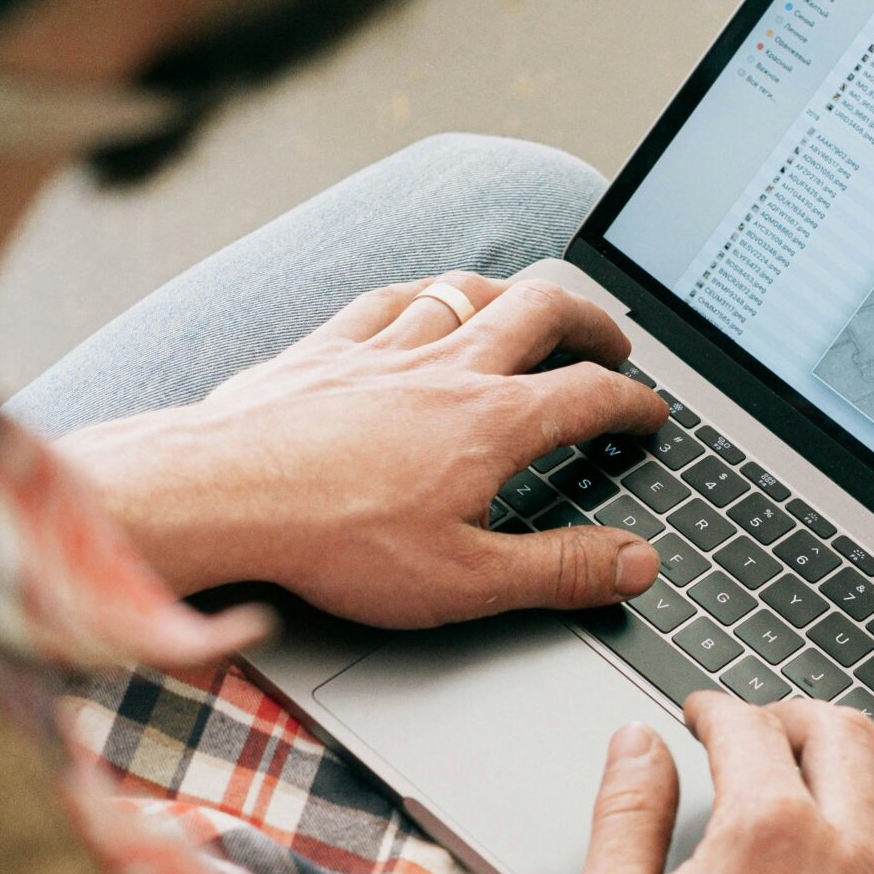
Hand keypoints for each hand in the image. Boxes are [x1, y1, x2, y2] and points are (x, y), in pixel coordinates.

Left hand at [55, 273, 669, 626]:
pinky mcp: (327, 346)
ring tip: (532, 311)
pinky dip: (426, 294)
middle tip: (612, 340)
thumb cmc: (334, 544)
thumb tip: (635, 564)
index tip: (651, 412)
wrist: (222, 497)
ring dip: (513, 295)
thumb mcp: (464, 581)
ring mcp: (384, 348)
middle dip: (590, 319)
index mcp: (492, 423)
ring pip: (468, 292)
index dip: (633, 402)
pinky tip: (426, 302)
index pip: (589, 395)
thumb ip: (558, 571)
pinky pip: (391, 298)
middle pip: (541, 310)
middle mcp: (446, 367)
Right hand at [567, 695, 873, 873]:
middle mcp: (851, 857)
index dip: (717, 709)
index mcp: (766, 833)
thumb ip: (624, 814)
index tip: (704, 719)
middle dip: (800, 717)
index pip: (750, 726)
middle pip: (847, 735)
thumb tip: (637, 747)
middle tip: (772, 731)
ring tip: (846, 787)